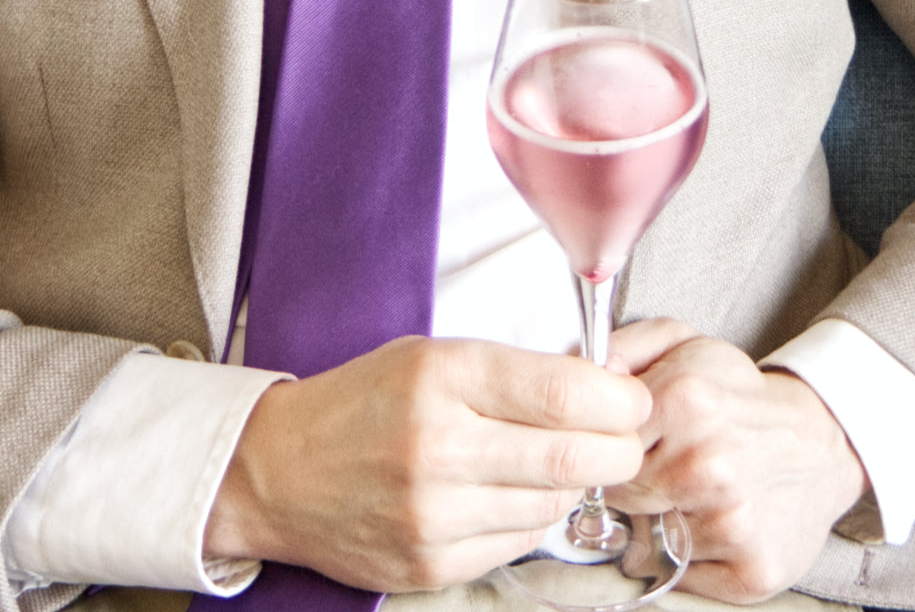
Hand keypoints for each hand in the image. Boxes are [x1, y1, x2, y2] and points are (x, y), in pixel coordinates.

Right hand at [203, 336, 650, 591]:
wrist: (278, 470)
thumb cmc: (368, 399)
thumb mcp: (437, 355)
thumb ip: (518, 372)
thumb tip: (606, 388)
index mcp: (443, 376)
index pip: (564, 394)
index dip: (618, 400)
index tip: (632, 399)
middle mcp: (438, 446)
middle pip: (572, 457)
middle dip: (620, 448)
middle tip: (626, 436)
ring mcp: (433, 514)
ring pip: (552, 505)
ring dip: (575, 483)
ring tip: (561, 458)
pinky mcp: (429, 564)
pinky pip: (518, 542)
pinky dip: (535, 516)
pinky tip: (518, 491)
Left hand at [608, 319, 867, 604]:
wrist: (820, 443)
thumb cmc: (740, 395)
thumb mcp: (686, 345)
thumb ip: (626, 346)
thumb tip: (581, 366)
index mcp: (689, 397)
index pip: (602, 443)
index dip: (610, 446)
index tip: (631, 442)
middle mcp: (710, 463)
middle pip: (622, 496)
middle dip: (635, 485)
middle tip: (668, 466)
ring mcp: (733, 521)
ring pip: (650, 540)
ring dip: (663, 522)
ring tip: (696, 492)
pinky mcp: (752, 570)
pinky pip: (684, 578)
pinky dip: (691, 558)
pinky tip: (716, 523)